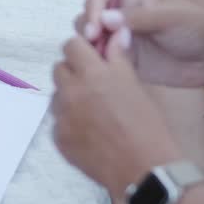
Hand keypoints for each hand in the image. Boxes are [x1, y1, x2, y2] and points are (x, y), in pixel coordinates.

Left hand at [52, 37, 182, 196]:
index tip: (91, 57)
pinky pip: (57, 121)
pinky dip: (69, 121)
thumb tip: (114, 35)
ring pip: (56, 95)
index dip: (82, 50)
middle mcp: (72, 93)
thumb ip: (118, 58)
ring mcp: (62, 117)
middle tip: (93, 84)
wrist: (143, 169)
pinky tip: (90, 130)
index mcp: (93, 74)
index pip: (71, 45)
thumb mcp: (135, 84)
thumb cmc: (147, 126)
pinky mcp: (59, 138)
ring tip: (93, 110)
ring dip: (69, 96)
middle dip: (74, 71)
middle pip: (59, 69)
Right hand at [74, 0, 203, 88]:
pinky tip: (99, 71)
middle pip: (89, 18)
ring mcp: (120, 39)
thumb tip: (104, 18)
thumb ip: (138, 18)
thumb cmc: (196, 27)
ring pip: (91, 41)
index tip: (95, 28)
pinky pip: (102, 61)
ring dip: (87, 48)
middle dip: (86, 29)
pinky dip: (96, 65)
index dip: (93, 11)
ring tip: (96, 58)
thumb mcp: (170, 18)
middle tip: (93, 44)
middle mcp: (120, 15)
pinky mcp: (123, 60)